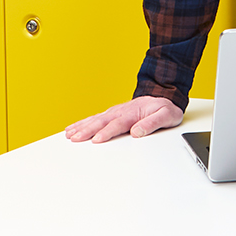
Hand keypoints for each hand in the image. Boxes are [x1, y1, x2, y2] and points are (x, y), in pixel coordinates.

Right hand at [65, 96, 183, 142]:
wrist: (164, 95)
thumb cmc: (165, 108)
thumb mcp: (166, 115)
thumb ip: (152, 123)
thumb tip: (137, 132)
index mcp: (133, 113)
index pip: (118, 124)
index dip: (107, 132)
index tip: (96, 140)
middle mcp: (121, 111)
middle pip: (102, 122)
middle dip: (87, 130)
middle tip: (75, 139)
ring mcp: (115, 111)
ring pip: (95, 119)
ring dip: (82, 127)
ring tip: (69, 135)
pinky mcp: (111, 113)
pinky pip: (94, 118)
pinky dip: (82, 123)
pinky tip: (72, 128)